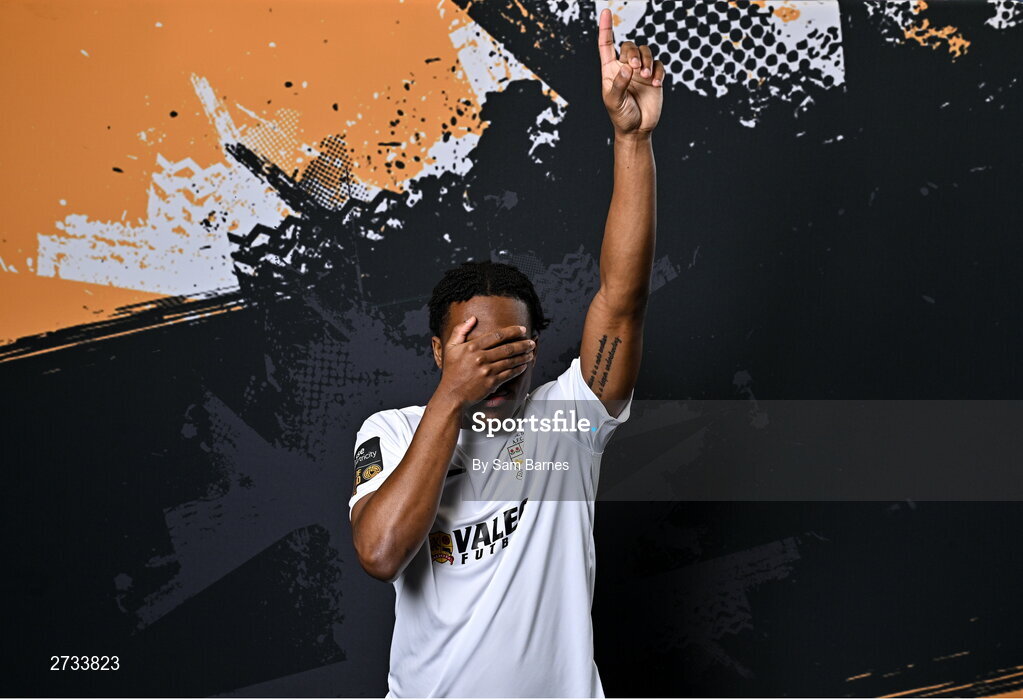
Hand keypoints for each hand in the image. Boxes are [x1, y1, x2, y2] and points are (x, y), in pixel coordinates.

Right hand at [435, 317, 534, 407]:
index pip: (497, 335)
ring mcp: (487, 371)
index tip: (522, 330)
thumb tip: (472, 318)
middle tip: (531, 342)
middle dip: (523, 344)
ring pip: (511, 361)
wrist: (452, 394)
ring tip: (531, 352)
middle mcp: (480, 358)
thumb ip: (460, 330)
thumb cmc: (451, 371)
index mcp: (472, 347)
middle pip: (508, 348)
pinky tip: (524, 366)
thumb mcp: (450, 348)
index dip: (512, 331)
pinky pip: (509, 374)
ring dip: (523, 356)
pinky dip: (519, 369)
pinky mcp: (491, 383)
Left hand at [597, 7, 664, 138]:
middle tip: (636, 69)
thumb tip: (626, 68)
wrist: (637, 129)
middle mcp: (625, 66)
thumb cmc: (621, 116)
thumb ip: (618, 84)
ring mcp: (640, 71)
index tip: (606, 12)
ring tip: (646, 77)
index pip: (606, 44)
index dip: (606, 28)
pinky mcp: (654, 77)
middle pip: (629, 46)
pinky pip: (659, 64)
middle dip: (634, 53)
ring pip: (646, 51)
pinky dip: (658, 72)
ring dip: (647, 60)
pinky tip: (655, 84)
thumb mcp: (614, 102)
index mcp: (610, 70)